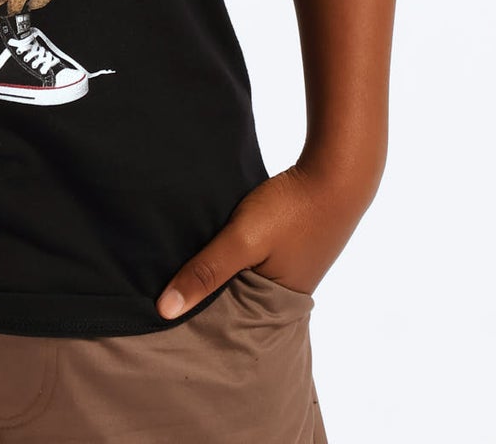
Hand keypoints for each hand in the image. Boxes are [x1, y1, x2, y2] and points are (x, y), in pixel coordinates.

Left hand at [155, 161, 374, 318]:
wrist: (335, 171)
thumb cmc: (291, 209)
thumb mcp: (242, 240)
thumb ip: (206, 271)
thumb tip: (164, 309)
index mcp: (277, 307)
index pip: (227, 323)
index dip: (196, 316)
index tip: (160, 310)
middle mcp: (284, 295)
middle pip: (233, 299)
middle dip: (205, 291)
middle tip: (161, 284)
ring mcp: (287, 268)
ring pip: (240, 274)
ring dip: (217, 266)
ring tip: (178, 260)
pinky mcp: (286, 245)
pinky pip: (250, 256)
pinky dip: (231, 250)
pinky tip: (210, 238)